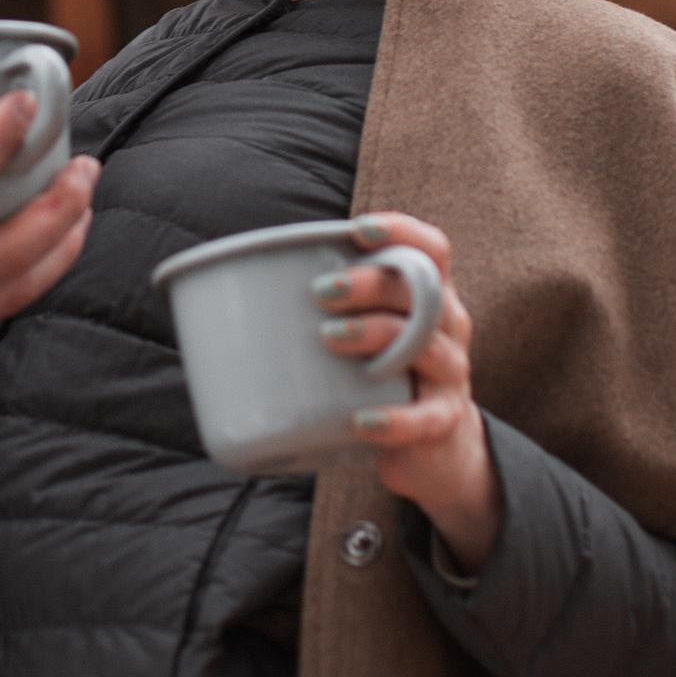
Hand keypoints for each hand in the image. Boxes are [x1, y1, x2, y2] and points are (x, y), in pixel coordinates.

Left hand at [313, 214, 500, 573]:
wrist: (432, 446)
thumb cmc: (381, 372)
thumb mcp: (366, 331)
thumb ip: (323, 307)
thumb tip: (226, 292)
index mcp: (429, 294)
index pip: (432, 248)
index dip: (401, 231)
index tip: (358, 229)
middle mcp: (447, 326)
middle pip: (420, 291)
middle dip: (369, 283)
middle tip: (320, 289)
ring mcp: (449, 373)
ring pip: (424, 345)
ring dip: (374, 335)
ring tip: (328, 338)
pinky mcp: (442, 420)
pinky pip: (422, 418)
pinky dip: (391, 419)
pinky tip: (359, 420)